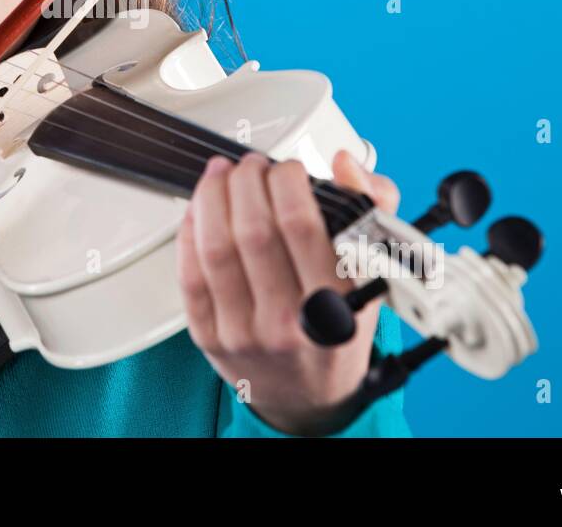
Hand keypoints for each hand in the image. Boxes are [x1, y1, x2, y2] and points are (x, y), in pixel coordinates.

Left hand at [175, 149, 399, 434]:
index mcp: (334, 306)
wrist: (308, 397)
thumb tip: (347, 163)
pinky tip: (199, 211)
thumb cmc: (337, 332)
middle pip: (253, 232)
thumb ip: (372, 211)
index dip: (287, 182)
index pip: (302, 227)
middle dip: (247, 182)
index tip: (288, 168)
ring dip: (212, 197)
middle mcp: (287, 323)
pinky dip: (190, 232)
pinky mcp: (208, 337)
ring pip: (215, 249)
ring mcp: (243, 333)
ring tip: (222, 175)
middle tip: (252, 165)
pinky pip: (189, 275)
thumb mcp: (372, 279)